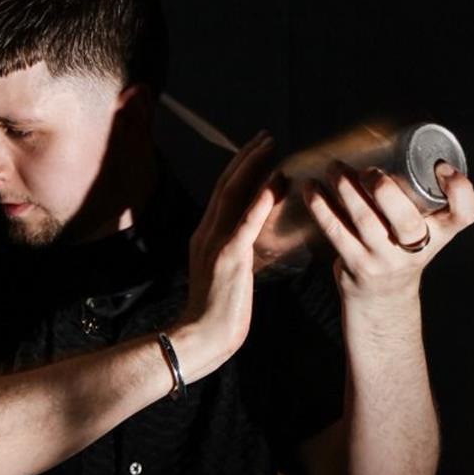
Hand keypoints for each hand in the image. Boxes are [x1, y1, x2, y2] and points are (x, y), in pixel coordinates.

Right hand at [171, 132, 282, 381]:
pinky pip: (246, 223)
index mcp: (205, 236)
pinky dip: (260, 200)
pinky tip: (275, 182)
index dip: (240, 167)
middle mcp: (206, 233)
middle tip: (267, 136)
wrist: (198, 338)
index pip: (223, 193)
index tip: (257, 149)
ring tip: (272, 147)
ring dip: (253, 167)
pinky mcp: (228, 258)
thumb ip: (235, 254)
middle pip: (226, 184)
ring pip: (233, 194)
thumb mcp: (225, 276)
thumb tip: (252, 242)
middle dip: (247, 157)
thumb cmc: (216, 315)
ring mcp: (216, 244)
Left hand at [303, 161, 473, 305]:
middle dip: (384, 189)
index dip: (459, 190)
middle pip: (407, 220)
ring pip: (366, 221)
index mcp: (441, 233)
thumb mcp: (425, 227)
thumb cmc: (402, 248)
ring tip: (334, 168)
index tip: (442, 167)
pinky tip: (312, 189)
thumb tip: (389, 138)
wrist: (383, 298)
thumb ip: (419, 195)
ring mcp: (387, 261)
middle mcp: (418, 249)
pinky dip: (321, 207)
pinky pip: (336, 232)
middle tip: (367, 170)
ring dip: (346, 189)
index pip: (465, 214)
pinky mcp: (358, 266)